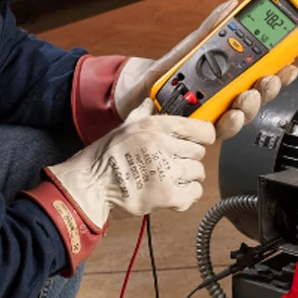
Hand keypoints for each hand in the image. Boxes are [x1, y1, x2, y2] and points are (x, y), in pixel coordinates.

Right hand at [21, 100, 214, 273]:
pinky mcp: (166, 195)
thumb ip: (142, 113)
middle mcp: (163, 145)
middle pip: (199, 152)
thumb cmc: (107, 155)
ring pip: (198, 172)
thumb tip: (150, 102)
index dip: (204, 135)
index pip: (199, 128)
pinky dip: (188, 195)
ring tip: (173, 178)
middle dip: (189, 158)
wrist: (93, 183)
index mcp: (156, 126)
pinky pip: (194, 193)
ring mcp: (166, 171)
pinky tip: (176, 193)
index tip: (202, 140)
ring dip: (189, 177)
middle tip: (176, 163)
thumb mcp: (125, 126)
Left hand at [113, 0, 297, 138]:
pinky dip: (226, 124)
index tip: (290, 64)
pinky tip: (230, 116)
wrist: (133, 92)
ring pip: (240, 116)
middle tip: (270, 78)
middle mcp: (223, 100)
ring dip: (249, 107)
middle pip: (255, 98)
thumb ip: (210, 29)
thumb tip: (232, 5)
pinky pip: (216, 132)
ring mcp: (211, 116)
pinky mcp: (195, 131)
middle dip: (267, 89)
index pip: (259, 77)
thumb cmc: (164, 73)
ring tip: (248, 96)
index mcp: (227, 80)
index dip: (278, 73)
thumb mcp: (188, 47)